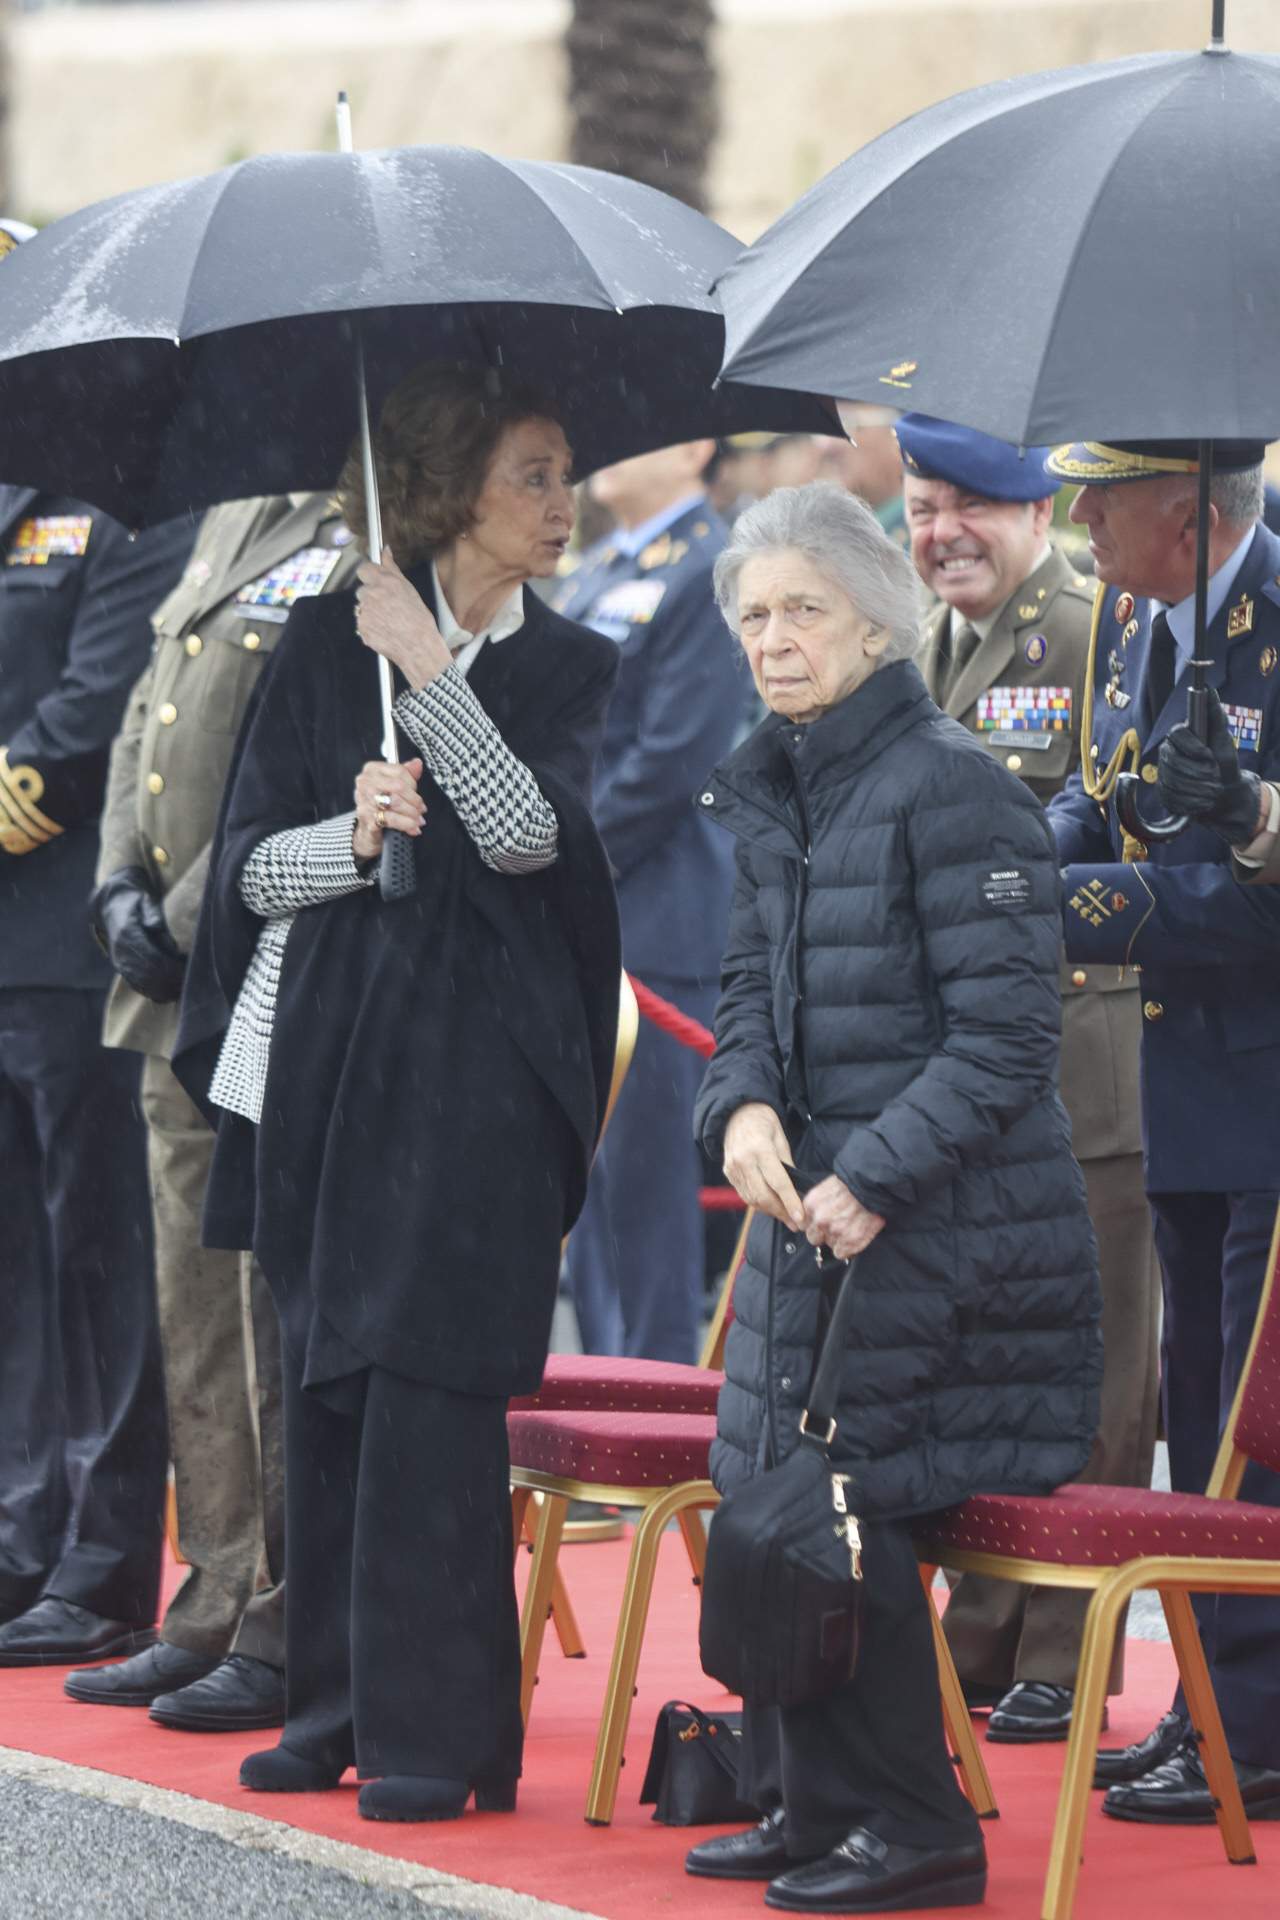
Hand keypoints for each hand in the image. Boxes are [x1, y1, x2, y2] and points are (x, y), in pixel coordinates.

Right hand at [89, 866, 185, 1002]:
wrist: (113, 909)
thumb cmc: (136, 903)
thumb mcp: (144, 899)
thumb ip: (152, 912)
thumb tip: (156, 926)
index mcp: (128, 934)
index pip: (152, 957)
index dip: (172, 967)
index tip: (190, 969)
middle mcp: (121, 952)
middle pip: (150, 975)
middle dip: (173, 981)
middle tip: (194, 982)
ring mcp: (121, 964)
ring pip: (145, 985)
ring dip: (167, 990)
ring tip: (186, 988)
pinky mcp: (123, 971)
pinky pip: (140, 987)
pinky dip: (157, 994)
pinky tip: (173, 993)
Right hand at [352, 758, 425, 862]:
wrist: (367, 827)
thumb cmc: (380, 803)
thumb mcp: (393, 785)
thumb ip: (406, 773)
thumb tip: (417, 764)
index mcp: (372, 770)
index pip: (399, 771)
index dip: (413, 784)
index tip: (417, 793)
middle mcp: (365, 783)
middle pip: (398, 787)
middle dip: (414, 800)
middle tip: (421, 809)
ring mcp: (364, 800)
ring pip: (396, 803)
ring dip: (412, 813)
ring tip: (419, 819)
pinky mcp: (367, 818)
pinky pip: (391, 820)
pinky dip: (406, 824)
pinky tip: (412, 827)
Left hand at [355, 547, 451, 689]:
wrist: (418, 646)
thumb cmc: (418, 619)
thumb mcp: (408, 588)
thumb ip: (392, 568)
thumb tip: (385, 550)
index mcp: (384, 582)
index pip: (363, 569)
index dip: (369, 576)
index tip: (376, 582)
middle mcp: (371, 594)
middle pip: (362, 590)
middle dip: (371, 597)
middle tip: (387, 607)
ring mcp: (364, 612)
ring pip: (361, 608)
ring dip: (370, 612)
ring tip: (388, 621)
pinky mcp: (361, 628)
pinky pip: (362, 624)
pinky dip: (370, 626)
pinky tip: (385, 630)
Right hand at [722, 1103, 804, 1230]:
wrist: (737, 1113)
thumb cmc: (764, 1123)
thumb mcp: (782, 1139)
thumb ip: (787, 1166)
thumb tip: (797, 1191)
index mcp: (760, 1149)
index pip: (778, 1182)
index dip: (790, 1202)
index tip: (800, 1218)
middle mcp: (743, 1160)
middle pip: (763, 1196)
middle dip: (781, 1213)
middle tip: (796, 1224)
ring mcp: (733, 1168)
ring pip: (752, 1199)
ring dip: (770, 1211)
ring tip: (786, 1217)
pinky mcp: (728, 1173)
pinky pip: (745, 1194)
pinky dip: (758, 1203)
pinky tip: (771, 1206)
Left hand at [802, 1175, 884, 1262]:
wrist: (875, 1185)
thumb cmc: (854, 1183)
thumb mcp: (828, 1186)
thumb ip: (817, 1203)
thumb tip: (811, 1217)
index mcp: (812, 1204)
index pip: (803, 1224)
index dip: (814, 1224)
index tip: (823, 1222)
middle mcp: (820, 1219)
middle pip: (813, 1238)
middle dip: (824, 1234)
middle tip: (838, 1226)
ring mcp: (835, 1231)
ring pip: (829, 1245)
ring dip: (837, 1240)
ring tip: (850, 1227)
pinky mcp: (850, 1241)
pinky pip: (841, 1253)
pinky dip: (847, 1248)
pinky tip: (855, 1236)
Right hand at [1156, 688, 1262, 845]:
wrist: (1223, 792)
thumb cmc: (1223, 762)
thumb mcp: (1223, 738)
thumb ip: (1215, 716)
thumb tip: (1209, 689)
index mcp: (1180, 737)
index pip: (1175, 735)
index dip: (1191, 746)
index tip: (1208, 756)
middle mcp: (1167, 753)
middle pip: (1171, 761)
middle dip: (1197, 773)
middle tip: (1215, 778)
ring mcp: (1163, 773)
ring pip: (1171, 781)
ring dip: (1196, 789)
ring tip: (1213, 792)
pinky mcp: (1163, 793)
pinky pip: (1170, 798)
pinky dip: (1190, 803)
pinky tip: (1203, 802)